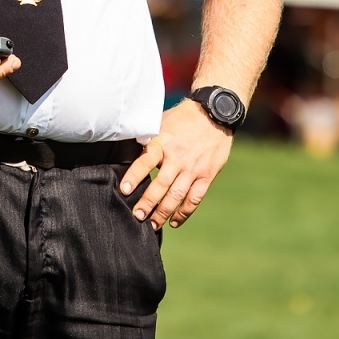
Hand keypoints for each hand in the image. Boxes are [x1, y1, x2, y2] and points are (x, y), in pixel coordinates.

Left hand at [119, 98, 233, 229]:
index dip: (134, 176)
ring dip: (163, 213)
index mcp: (164, 142)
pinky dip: (184, 213)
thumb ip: (148, 139)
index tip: (124, 190)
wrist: (214, 114)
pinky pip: (194, 199)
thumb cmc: (183, 118)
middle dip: (147, 203)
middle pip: (161, 185)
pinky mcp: (207, 175)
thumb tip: (127, 149)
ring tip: (152, 225)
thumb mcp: (161, 122)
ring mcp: (193, 168)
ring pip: (177, 196)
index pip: (146, 161)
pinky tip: (174, 222)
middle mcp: (178, 158)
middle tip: (137, 216)